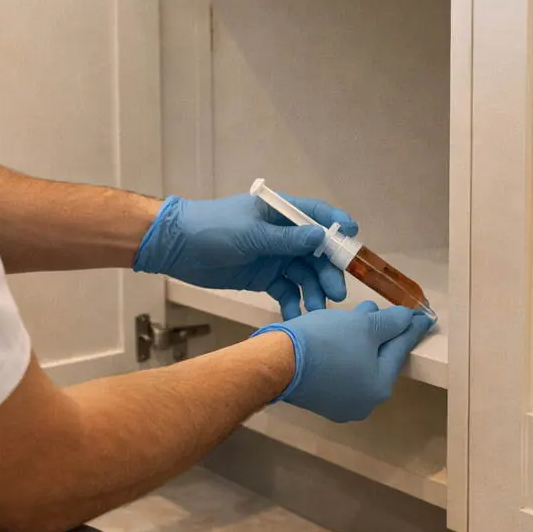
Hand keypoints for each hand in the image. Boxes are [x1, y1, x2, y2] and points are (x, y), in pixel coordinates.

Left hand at [133, 192, 358, 319]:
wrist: (177, 247)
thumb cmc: (214, 229)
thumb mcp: (251, 234)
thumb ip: (287, 239)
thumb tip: (322, 236)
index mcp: (280, 213)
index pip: (316, 214)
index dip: (337, 224)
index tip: (354, 239)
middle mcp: (282, 234)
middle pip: (315, 252)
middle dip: (328, 272)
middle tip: (336, 294)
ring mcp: (273, 256)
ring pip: (303, 274)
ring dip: (313, 291)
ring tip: (319, 311)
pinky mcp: (263, 277)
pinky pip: (286, 290)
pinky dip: (293, 303)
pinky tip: (298, 318)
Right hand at [253, 301, 433, 422]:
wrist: (277, 362)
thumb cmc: (328, 342)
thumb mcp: (363, 325)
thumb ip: (391, 323)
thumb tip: (408, 319)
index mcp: (379, 387)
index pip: (400, 350)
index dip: (410, 328)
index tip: (422, 316)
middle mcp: (363, 402)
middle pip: (378, 359)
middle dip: (381, 332)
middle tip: (381, 310)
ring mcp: (338, 403)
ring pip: (357, 364)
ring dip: (360, 339)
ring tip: (357, 315)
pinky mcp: (317, 398)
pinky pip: (339, 371)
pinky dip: (343, 351)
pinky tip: (338, 333)